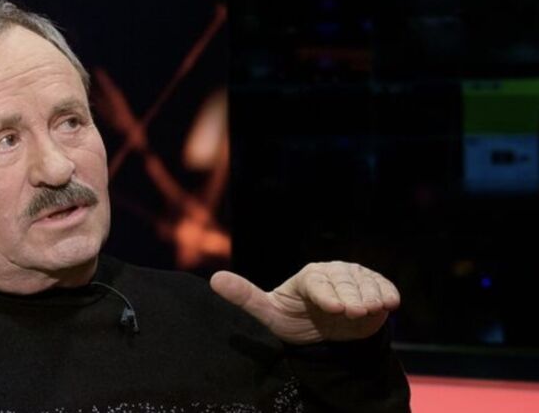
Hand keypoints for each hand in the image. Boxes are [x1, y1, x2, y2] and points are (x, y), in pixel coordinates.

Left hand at [210, 262, 399, 343]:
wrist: (324, 332)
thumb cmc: (293, 319)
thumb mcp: (269, 312)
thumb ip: (245, 297)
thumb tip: (214, 279)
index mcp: (308, 276)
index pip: (319, 282)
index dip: (328, 294)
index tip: (336, 308)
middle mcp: (332, 272)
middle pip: (345, 281)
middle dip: (352, 297)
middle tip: (354, 313)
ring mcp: (355, 277)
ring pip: (366, 284)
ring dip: (371, 297)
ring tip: (369, 311)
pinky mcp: (374, 285)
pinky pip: (383, 286)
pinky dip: (387, 293)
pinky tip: (389, 304)